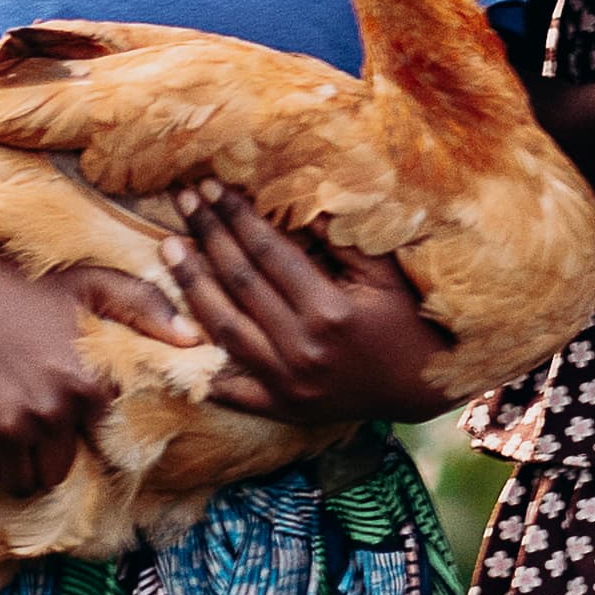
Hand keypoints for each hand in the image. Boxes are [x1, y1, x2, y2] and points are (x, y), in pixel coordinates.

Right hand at [0, 224, 188, 502]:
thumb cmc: (25, 284)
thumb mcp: (92, 284)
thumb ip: (147, 308)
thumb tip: (196, 340)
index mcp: (88, 383)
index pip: (98, 435)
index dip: (79, 419)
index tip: (60, 397)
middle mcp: (52, 412)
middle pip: (59, 471)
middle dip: (48, 453)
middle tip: (30, 420)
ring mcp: (8, 428)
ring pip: (25, 484)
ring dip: (18, 467)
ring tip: (9, 431)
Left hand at [162, 188, 452, 422]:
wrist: (424, 384)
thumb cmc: (408, 317)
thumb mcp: (383, 271)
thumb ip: (339, 237)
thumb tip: (294, 196)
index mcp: (329, 311)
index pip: (268, 252)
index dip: (236, 216)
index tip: (212, 187)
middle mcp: (303, 348)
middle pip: (240, 283)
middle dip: (208, 236)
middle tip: (184, 202)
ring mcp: (288, 383)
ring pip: (225, 328)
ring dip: (193, 285)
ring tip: (170, 248)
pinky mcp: (282, 408)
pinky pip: (230, 388)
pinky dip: (203, 362)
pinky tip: (176, 331)